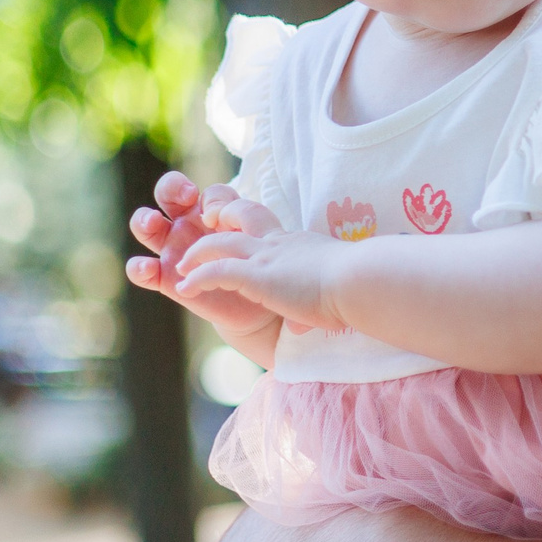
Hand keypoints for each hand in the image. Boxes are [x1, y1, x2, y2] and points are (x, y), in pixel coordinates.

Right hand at [125, 171, 282, 347]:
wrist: (268, 315)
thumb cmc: (276, 278)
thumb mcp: (278, 254)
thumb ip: (276, 242)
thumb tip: (282, 249)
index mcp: (225, 216)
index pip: (214, 194)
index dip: (214, 196)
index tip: (219, 209)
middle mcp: (196, 227)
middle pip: (172, 195)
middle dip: (171, 189)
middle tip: (184, 198)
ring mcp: (178, 251)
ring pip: (151, 227)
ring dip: (145, 221)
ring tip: (153, 223)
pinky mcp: (168, 279)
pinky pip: (145, 270)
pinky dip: (140, 267)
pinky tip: (147, 267)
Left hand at [177, 220, 347, 329]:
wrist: (359, 281)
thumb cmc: (359, 287)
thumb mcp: (339, 287)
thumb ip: (326, 299)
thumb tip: (325, 320)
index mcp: (300, 244)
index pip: (268, 232)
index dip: (250, 232)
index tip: (241, 241)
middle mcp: (280, 243)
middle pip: (240, 221)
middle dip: (217, 229)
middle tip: (201, 246)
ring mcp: (267, 256)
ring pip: (219, 244)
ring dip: (197, 255)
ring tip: (182, 268)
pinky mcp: (257, 275)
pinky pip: (216, 271)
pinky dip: (197, 278)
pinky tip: (184, 289)